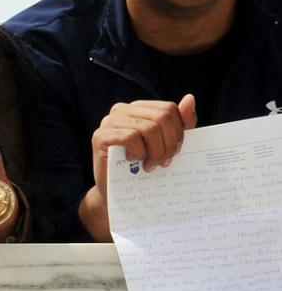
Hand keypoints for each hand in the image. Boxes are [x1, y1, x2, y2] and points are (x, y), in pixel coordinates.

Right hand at [82, 94, 197, 240]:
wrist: (120, 192)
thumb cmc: (144, 166)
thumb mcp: (168, 143)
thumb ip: (180, 122)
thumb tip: (190, 98)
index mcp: (137, 108)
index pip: (168, 109)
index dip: (178, 132)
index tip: (176, 151)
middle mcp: (121, 110)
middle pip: (161, 117)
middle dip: (170, 143)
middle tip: (166, 162)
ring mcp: (109, 122)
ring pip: (148, 128)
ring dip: (156, 152)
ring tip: (151, 165)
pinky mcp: (100, 136)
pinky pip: (130, 137)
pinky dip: (139, 152)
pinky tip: (134, 161)